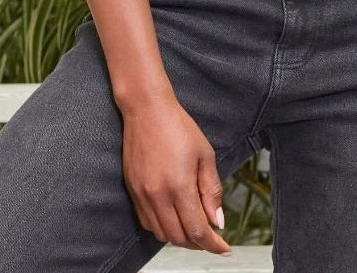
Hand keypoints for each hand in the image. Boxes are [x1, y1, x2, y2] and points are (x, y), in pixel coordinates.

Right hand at [119, 92, 231, 254]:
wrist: (146, 109)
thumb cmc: (177, 125)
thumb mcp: (205, 154)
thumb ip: (211, 190)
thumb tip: (218, 220)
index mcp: (179, 186)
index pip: (198, 231)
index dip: (213, 244)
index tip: (224, 248)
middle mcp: (158, 195)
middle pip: (179, 237)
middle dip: (198, 243)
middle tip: (212, 237)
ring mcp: (142, 195)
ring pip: (161, 234)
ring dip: (180, 237)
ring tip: (194, 228)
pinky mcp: (132, 190)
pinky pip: (146, 222)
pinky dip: (162, 227)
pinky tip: (173, 217)